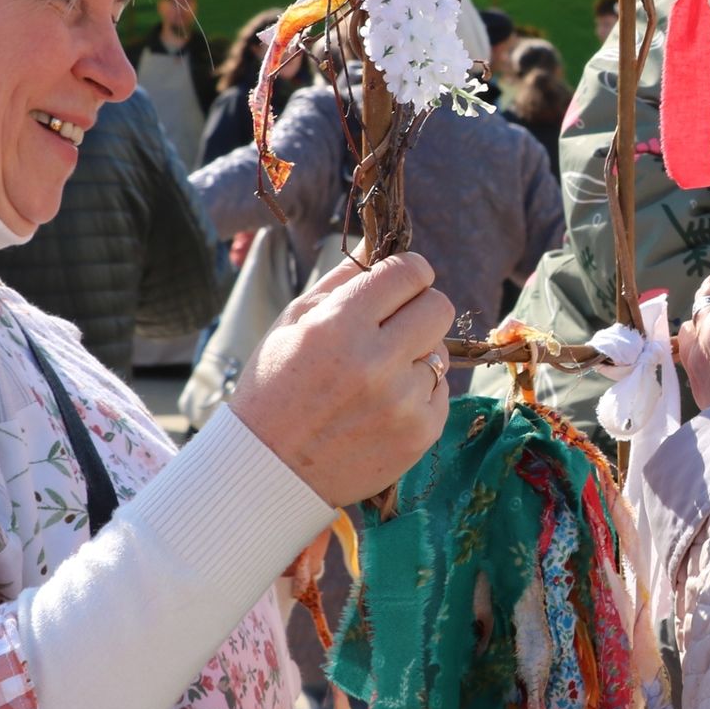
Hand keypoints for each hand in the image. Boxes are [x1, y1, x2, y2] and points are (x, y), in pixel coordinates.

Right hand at [231, 251, 454, 505]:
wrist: (269, 469)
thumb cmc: (275, 387)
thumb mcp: (294, 322)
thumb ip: (342, 278)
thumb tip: (377, 239)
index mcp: (340, 326)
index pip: (410, 272)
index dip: (406, 272)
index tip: (397, 284)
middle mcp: (376, 362)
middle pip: (438, 306)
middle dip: (418, 308)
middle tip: (392, 326)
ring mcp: (403, 402)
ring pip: (441, 352)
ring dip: (415, 355)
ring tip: (374, 376)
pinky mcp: (421, 433)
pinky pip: (440, 391)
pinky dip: (417, 393)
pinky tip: (380, 406)